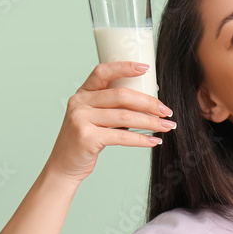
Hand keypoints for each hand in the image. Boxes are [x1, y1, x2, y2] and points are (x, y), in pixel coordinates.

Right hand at [45, 61, 175, 183]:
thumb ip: (114, 107)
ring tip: (167, 126)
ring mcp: (81, 119)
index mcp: (83, 93)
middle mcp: (79, 102)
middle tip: (167, 111)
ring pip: (125, 117)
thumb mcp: (96, 117)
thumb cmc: (87, 140)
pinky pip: (121, 137)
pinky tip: (154, 141)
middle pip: (121, 95)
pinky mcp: (86, 137)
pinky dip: (141, 139)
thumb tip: (150, 99)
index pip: (103, 72)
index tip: (146, 69)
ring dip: (150, 122)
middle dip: (149, 103)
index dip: (124, 67)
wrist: (64, 166)